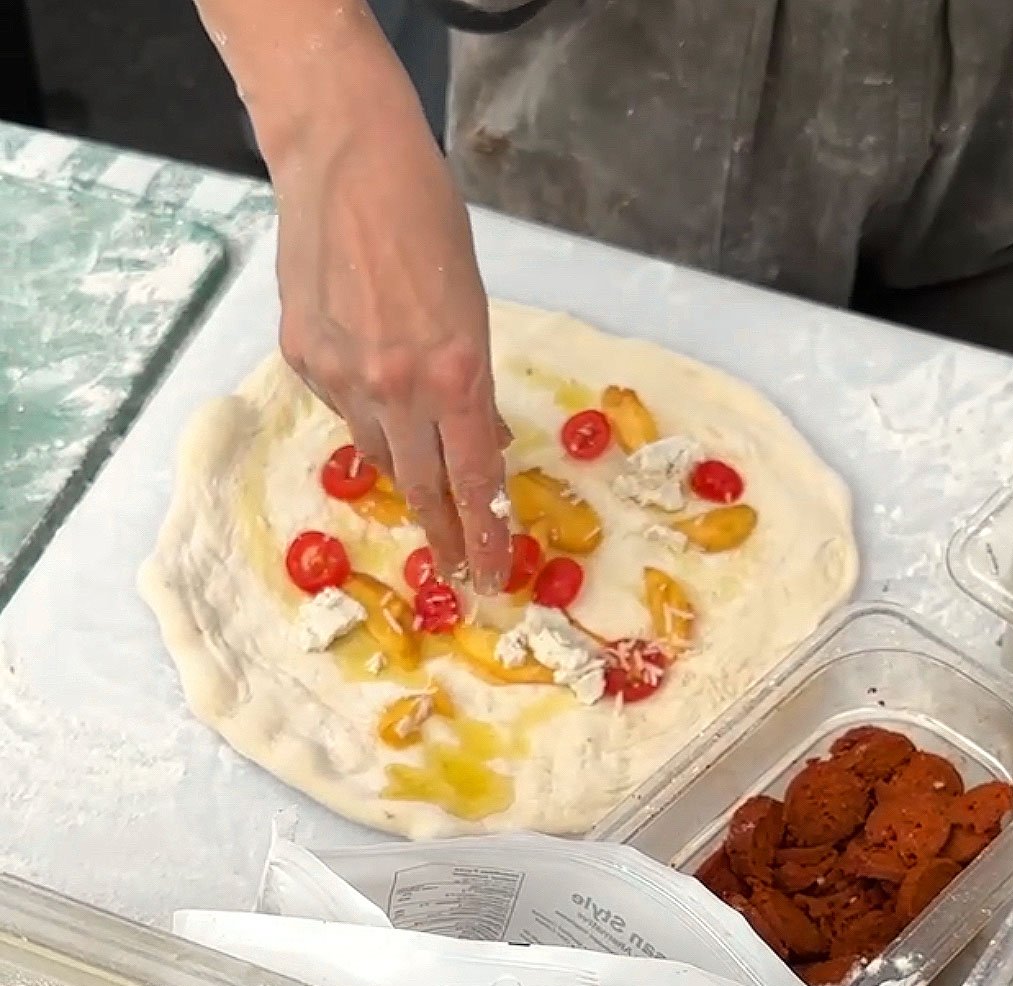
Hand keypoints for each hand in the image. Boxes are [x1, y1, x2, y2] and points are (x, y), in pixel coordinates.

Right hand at [259, 33, 510, 592]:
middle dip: (443, 535)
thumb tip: (473, 438)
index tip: (490, 576)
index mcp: (458, 371)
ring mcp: (341, 375)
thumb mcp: (473, 307)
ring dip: (405, 469)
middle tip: (455, 571)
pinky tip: (369, 386)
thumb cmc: (429, 220)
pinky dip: (362, 410)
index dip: (484, 535)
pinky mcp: (299, 358)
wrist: (346, 159)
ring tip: (419, 478)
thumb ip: (470, 384)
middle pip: (422, 486)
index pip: (474, 480)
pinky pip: (339, 408)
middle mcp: (397, 386)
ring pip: (378, 452)